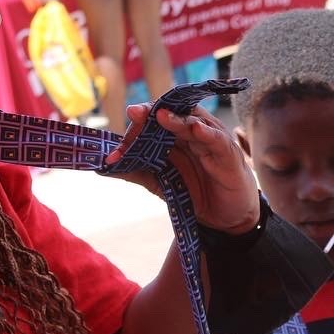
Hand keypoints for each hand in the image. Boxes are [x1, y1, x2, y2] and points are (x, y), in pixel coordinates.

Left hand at [104, 102, 260, 232]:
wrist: (225, 220)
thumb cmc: (194, 194)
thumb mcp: (160, 183)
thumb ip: (136, 171)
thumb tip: (104, 165)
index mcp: (175, 136)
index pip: (154, 119)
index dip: (137, 125)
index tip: (119, 141)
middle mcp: (192, 133)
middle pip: (172, 113)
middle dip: (153, 112)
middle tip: (134, 113)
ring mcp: (211, 141)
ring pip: (194, 121)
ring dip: (177, 118)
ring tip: (160, 116)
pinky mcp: (229, 154)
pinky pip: (217, 139)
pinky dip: (206, 132)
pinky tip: (195, 128)